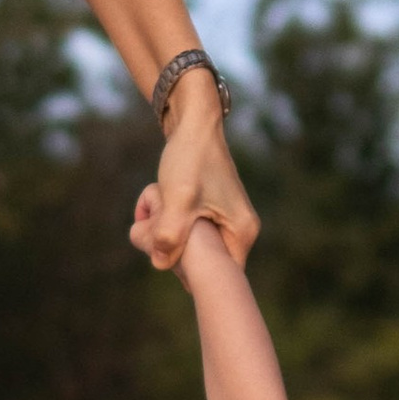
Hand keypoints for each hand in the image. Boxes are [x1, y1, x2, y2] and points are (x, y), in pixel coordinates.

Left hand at [139, 75, 256, 269]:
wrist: (193, 123)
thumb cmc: (190, 159)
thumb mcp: (178, 199)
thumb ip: (170, 234)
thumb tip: (160, 265)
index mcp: (242, 232)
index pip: (222, 276)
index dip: (194, 276)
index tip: (169, 262)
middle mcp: (241, 230)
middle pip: (207, 265)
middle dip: (179, 257)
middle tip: (156, 238)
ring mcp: (228, 221)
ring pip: (195, 249)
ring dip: (173, 241)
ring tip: (156, 220)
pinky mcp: (214, 212)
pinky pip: (191, 234)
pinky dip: (174, 228)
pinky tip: (158, 213)